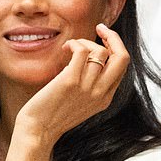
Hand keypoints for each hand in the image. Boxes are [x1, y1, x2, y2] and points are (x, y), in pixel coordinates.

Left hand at [15, 23, 129, 145]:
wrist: (37, 131)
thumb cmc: (52, 115)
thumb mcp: (80, 103)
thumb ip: (90, 86)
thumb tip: (87, 59)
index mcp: (105, 98)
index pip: (122, 66)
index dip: (115, 47)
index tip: (104, 37)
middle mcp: (100, 93)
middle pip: (122, 57)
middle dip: (113, 37)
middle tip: (99, 28)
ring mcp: (87, 87)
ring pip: (99, 51)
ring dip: (84, 41)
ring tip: (70, 47)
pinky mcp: (70, 81)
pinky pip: (81, 51)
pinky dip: (74, 43)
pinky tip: (65, 48)